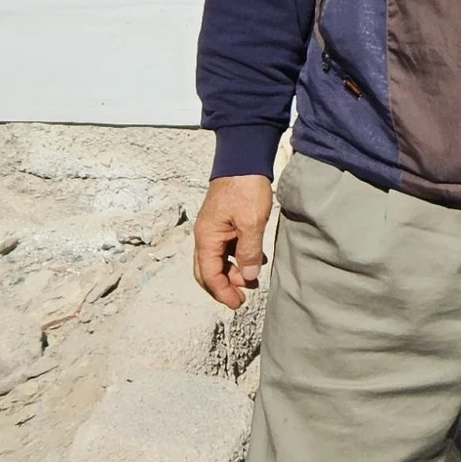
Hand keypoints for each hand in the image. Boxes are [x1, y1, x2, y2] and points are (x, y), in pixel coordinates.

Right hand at [194, 176, 273, 308]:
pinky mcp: (224, 222)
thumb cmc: (245, 188)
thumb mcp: (252, 222)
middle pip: (207, 271)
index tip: (238, 303)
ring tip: (252, 278)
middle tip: (241, 297)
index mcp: (207, 237)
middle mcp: (205, 235)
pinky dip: (237, 258)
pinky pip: (226, 248)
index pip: (209, 274)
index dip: (222, 292)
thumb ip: (248, 251)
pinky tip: (255, 259)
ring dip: (232, 272)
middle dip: (223, 286)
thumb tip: (248, 276)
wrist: (243, 158)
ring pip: (217, 260)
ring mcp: (213, 229)